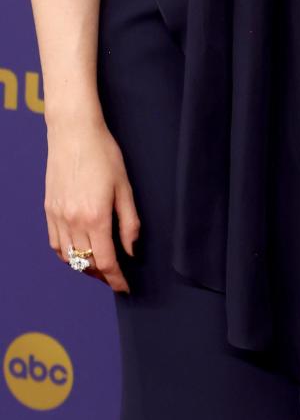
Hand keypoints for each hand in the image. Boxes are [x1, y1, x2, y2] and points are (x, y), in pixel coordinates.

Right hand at [45, 112, 139, 293]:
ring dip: (84, 266)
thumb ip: (129, 221)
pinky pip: (56, 244)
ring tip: (98, 266)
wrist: (74, 133)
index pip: (106, 261)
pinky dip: (67, 254)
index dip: (116, 278)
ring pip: (69, 257)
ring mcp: (58, 217)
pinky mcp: (49, 210)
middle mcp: (74, 221)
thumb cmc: (103, 155)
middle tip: (115, 276)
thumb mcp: (124, 186)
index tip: (124, 286)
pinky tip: (78, 251)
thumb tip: (131, 249)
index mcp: (96, 217)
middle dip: (102, 275)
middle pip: (86, 263)